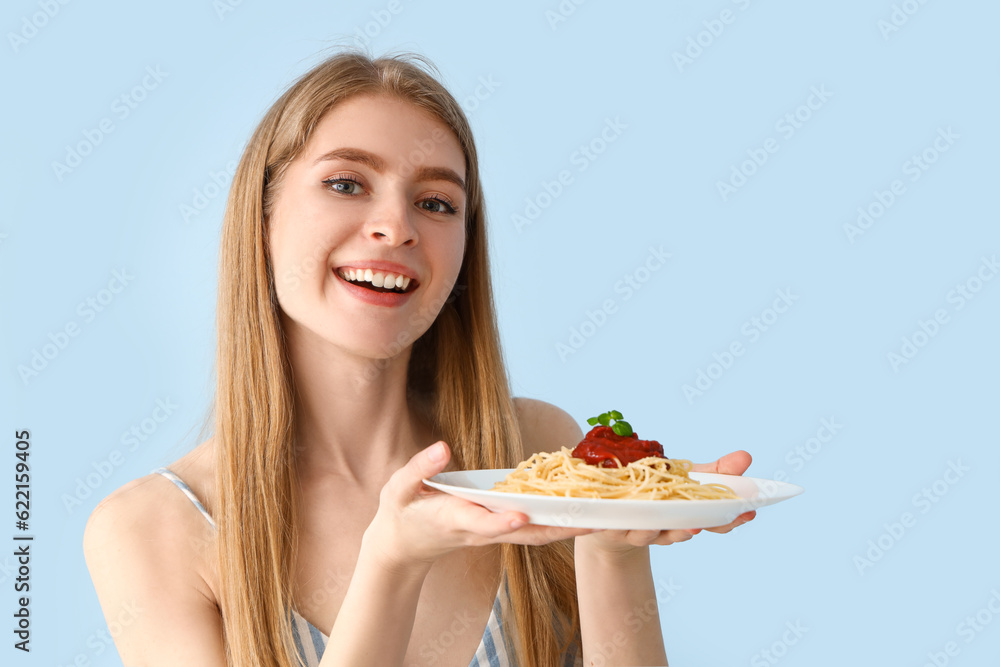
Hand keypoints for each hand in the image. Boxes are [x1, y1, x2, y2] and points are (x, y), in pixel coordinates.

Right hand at [364, 441, 592, 573]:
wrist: (401, 548)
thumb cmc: (399, 513)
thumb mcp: (397, 488)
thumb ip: (420, 468)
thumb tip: (442, 447)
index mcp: (452, 518)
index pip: (480, 522)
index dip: (500, 521)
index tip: (521, 516)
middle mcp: (477, 531)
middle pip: (521, 535)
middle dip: (554, 529)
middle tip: (587, 522)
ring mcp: (489, 535)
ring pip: (532, 536)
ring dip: (563, 530)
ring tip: (597, 519)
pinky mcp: (496, 533)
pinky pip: (530, 531)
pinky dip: (554, 525)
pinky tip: (578, 513)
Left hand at [577, 450, 756, 554]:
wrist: (614, 509)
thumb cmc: (658, 492)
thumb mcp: (688, 477)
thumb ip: (717, 471)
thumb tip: (746, 457)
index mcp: (687, 520)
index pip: (714, 523)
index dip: (732, 519)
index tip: (750, 511)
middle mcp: (666, 530)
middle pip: (684, 533)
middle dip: (697, 528)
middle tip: (707, 522)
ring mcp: (638, 531)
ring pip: (650, 535)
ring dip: (658, 530)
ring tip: (667, 523)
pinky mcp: (612, 527)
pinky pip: (617, 527)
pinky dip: (622, 524)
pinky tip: (626, 520)